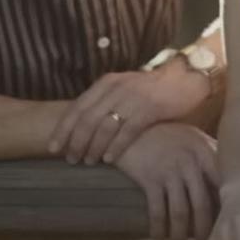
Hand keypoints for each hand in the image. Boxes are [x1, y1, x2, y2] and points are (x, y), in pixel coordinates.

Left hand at [49, 64, 207, 164]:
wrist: (185, 78)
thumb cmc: (152, 89)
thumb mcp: (124, 89)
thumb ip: (106, 103)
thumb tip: (83, 129)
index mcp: (107, 83)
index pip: (78, 107)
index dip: (63, 128)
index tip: (53, 147)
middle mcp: (116, 88)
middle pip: (87, 118)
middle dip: (76, 141)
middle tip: (70, 160)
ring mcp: (133, 97)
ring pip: (105, 126)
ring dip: (93, 146)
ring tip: (87, 161)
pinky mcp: (150, 108)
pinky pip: (128, 131)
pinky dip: (116, 146)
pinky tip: (110, 159)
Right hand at [114, 122, 218, 239]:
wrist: (132, 124)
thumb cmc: (165, 132)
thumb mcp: (193, 137)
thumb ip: (210, 155)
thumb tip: (227, 179)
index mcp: (205, 153)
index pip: (222, 185)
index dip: (224, 208)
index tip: (224, 223)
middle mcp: (190, 163)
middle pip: (202, 204)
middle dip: (203, 229)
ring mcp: (170, 171)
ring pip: (180, 212)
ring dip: (179, 233)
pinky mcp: (150, 179)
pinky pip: (157, 211)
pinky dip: (158, 228)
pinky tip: (157, 236)